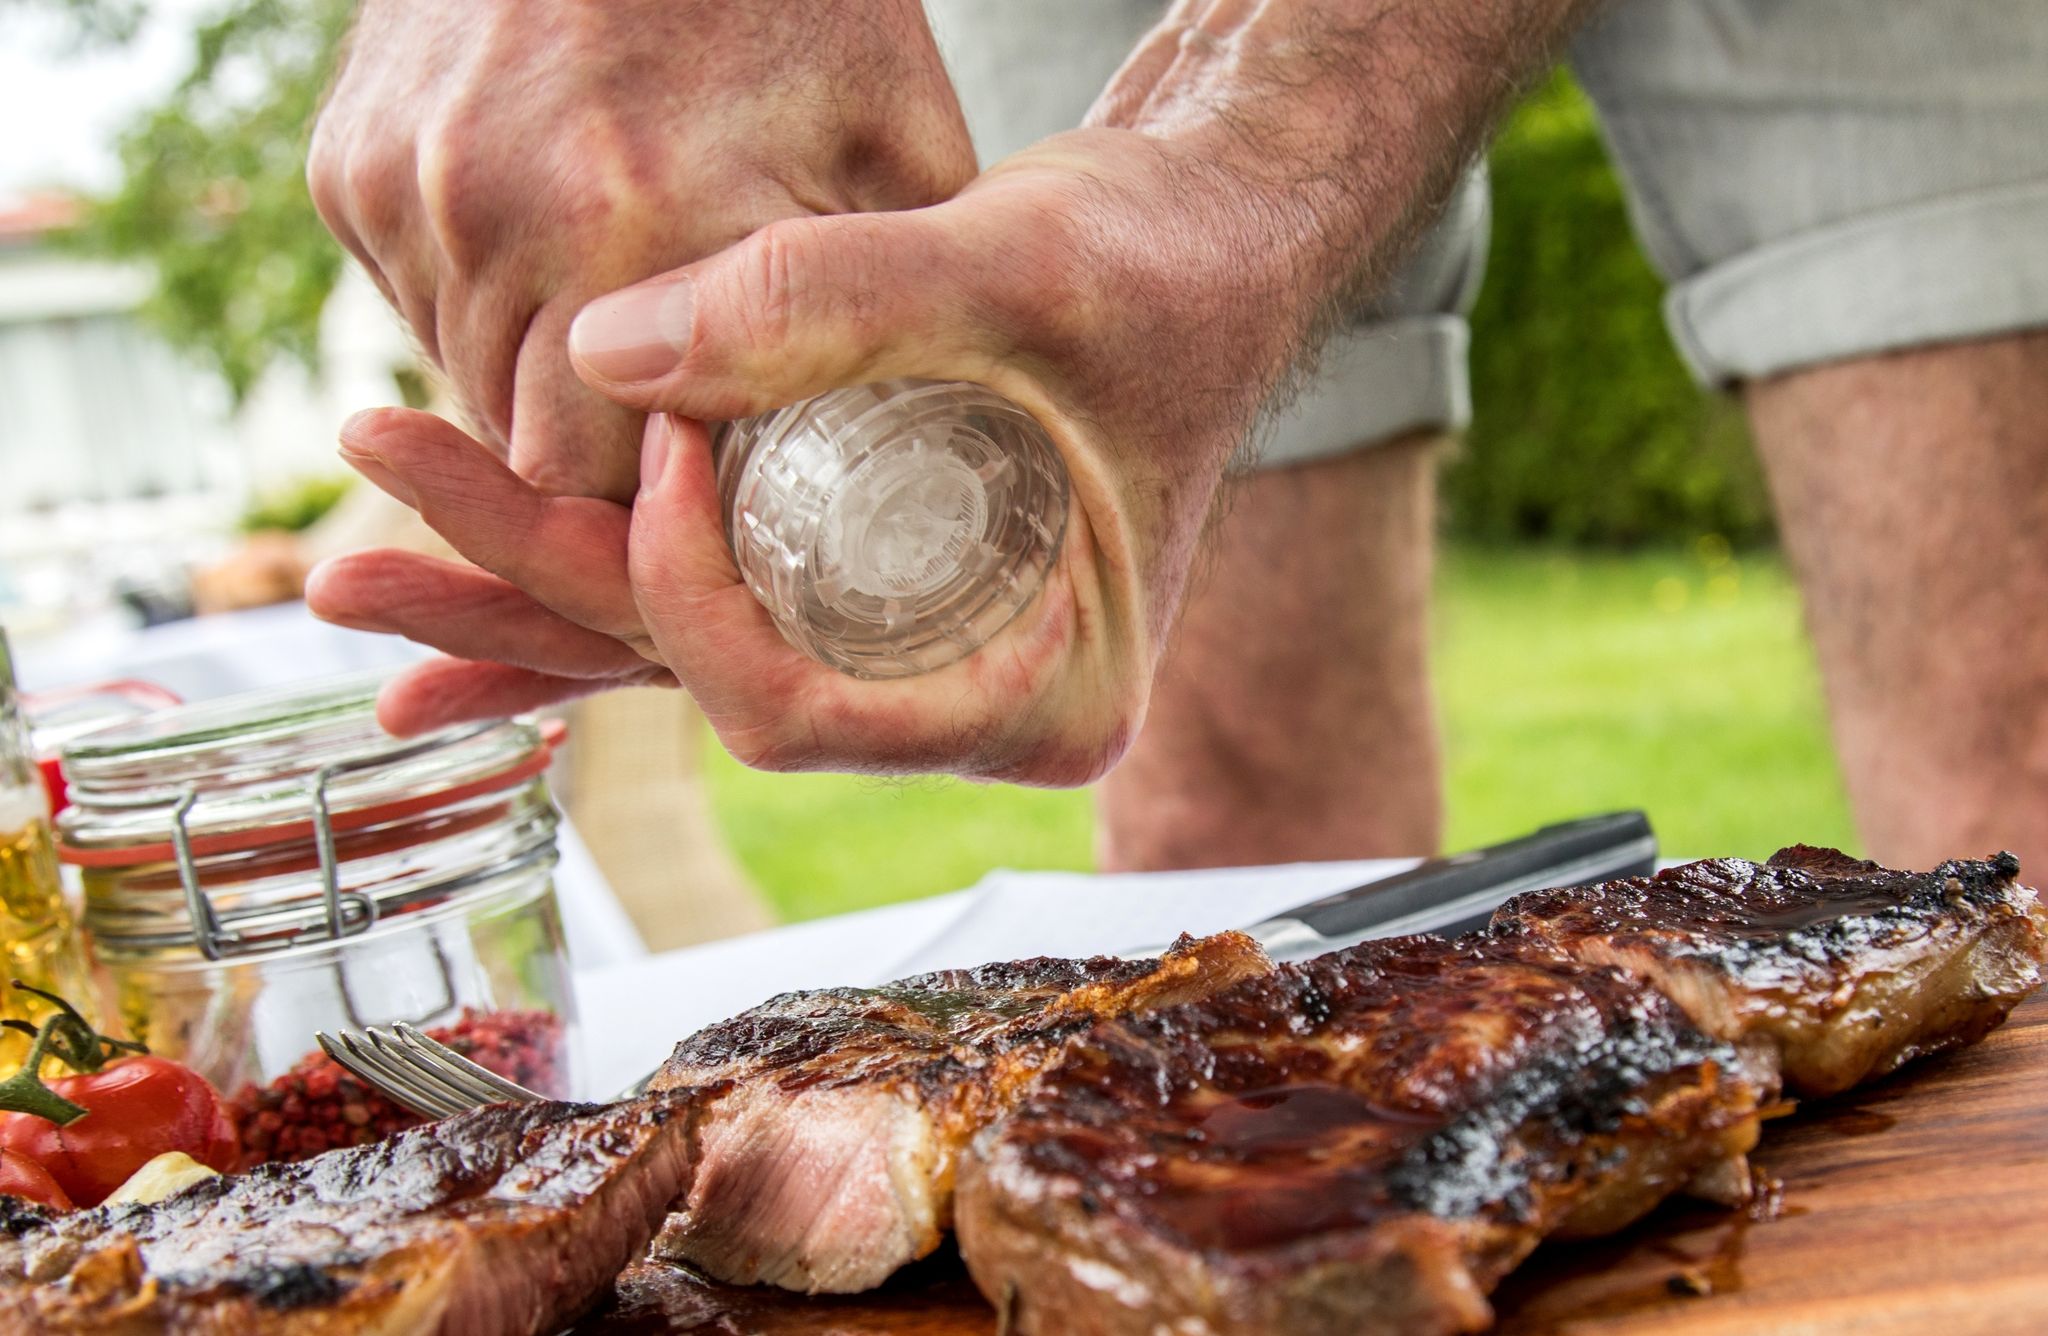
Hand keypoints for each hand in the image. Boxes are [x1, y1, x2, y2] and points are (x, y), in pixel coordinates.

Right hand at [307, 0, 973, 499]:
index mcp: (636, 228)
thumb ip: (873, 327)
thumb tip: (871, 481)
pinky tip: (568, 240)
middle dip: (611, 457)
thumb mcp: (898, 158)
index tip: (740, 487)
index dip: (675, 510)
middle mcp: (490, 216)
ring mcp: (403, 191)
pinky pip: (417, 310)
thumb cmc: (803, 11)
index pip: (609, 495)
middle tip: (701, 411)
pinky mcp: (347, 171)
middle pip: (524, 455)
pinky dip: (490, 311)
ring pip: (466, 388)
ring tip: (641, 308)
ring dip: (546, 388)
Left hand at [308, 130, 1329, 783]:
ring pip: (685, 650)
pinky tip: (462, 597)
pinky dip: (586, 580)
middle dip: (530, 614)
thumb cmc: (1168, 266)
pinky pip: (705, 602)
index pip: (798, 702)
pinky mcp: (859, 583)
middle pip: (706, 681)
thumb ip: (825, 304)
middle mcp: (957, 700)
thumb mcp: (1016, 273)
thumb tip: (602, 362)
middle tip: (356, 572)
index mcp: (1036, 696)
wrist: (1214, 234)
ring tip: (358, 580)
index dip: (682, 596)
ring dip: (521, 600)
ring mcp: (906, 649)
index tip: (650, 443)